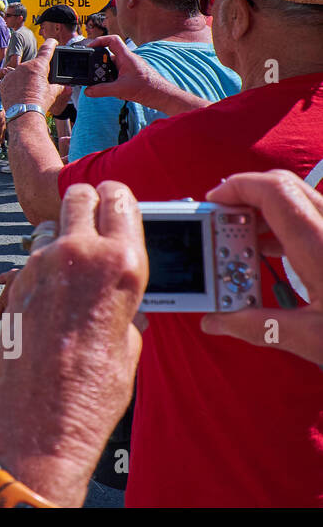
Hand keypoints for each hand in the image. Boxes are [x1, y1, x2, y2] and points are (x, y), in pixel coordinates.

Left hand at [0, 38, 61, 113]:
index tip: (53, 42)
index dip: (51, 44)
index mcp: (38, 66)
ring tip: (29, 91)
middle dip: (37, 72)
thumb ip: (58, 85)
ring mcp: (12, 74)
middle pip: (33, 64)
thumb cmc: (39, 103)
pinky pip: (11, 80)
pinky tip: (20, 93)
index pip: (47, 49)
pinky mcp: (4, 82)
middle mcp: (24, 67)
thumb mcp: (53, 92)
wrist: (24, 114)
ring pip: (21, 72)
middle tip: (40, 83)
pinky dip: (16, 84)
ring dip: (25, 78)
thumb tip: (63, 86)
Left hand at [0, 181, 147, 506]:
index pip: (120, 198)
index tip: (117, 201)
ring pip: (50, 228)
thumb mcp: (130, 344)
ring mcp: (38, 267)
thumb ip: (123, 303)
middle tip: (94, 222)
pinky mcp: (12, 284)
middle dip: (86, 204)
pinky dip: (43, 270)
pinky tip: (53, 301)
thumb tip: (118, 294)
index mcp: (120, 265)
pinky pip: (32, 261)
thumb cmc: (92, 394)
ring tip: (74, 275)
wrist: (38, 427)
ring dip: (61, 241)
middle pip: (78, 195)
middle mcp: (77, 255)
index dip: (118, 198)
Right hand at [82, 35, 162, 101]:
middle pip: (108, 56)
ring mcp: (129, 67)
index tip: (90, 47)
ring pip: (111, 67)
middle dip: (99, 65)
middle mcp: (127, 60)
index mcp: (126, 57)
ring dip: (106, 75)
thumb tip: (88, 91)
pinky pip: (116, 74)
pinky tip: (114, 89)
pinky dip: (112, 80)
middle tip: (94, 74)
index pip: (112, 40)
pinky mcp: (130, 74)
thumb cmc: (148, 88)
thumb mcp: (120, 90)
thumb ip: (102, 90)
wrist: (161, 95)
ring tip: (107, 85)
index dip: (100, 40)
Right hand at [199, 170, 322, 364]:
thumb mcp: (313, 339)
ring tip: (246, 245)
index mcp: (319, 247)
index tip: (214, 204)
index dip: (238, 187)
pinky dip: (290, 229)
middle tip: (225, 223)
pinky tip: (279, 258)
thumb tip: (217, 322)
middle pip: (286, 188)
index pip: (272, 191)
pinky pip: (317, 222)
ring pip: (302, 203)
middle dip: (248, 197)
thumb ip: (259, 326)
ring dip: (268, 215)